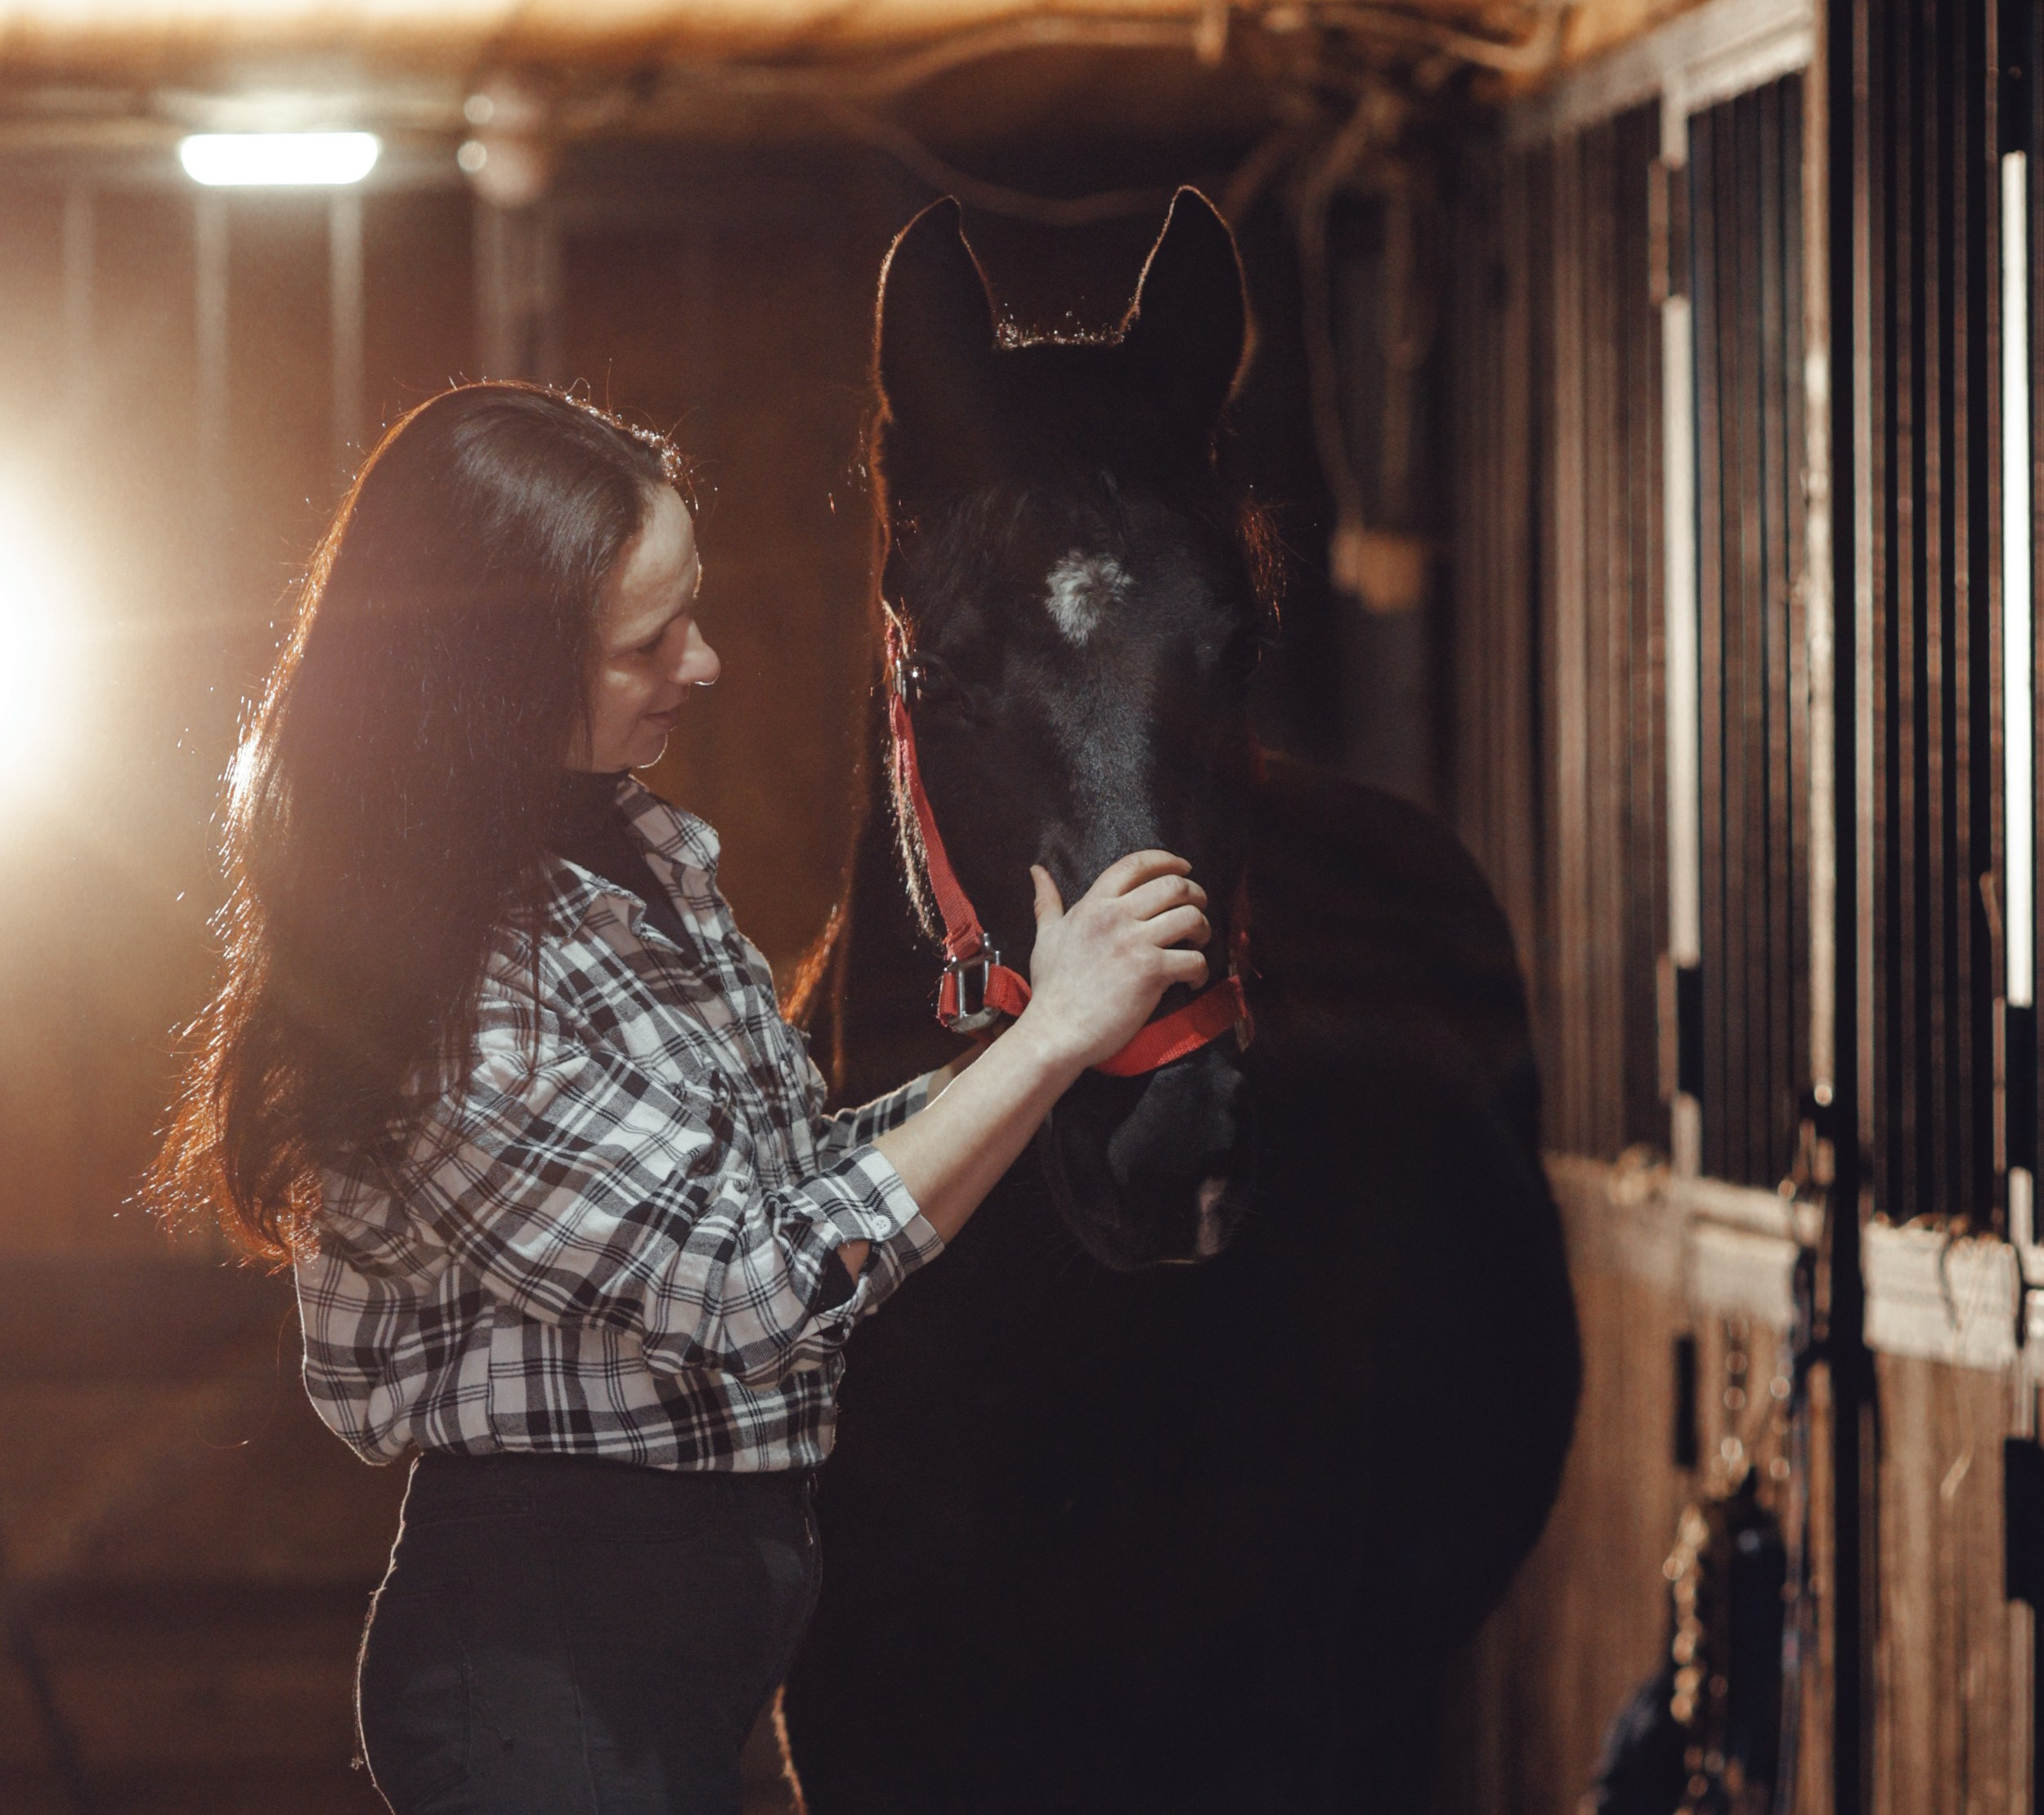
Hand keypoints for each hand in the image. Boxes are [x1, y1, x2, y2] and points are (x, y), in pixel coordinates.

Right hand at [1020, 852, 1210, 1070]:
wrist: (1055, 1031)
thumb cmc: (1051, 989)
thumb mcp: (1045, 936)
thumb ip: (1047, 902)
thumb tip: (1036, 870)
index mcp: (1093, 905)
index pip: (1135, 864)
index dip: (1167, 860)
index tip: (1183, 868)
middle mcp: (1115, 917)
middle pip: (1173, 885)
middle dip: (1195, 894)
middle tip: (1198, 910)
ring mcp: (1134, 943)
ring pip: (1190, 917)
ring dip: (1202, 929)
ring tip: (1197, 944)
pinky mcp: (1150, 971)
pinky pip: (1193, 959)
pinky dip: (1200, 969)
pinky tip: (1191, 980)